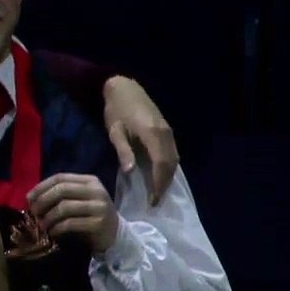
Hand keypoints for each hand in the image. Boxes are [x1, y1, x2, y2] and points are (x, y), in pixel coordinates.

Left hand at [27, 173, 119, 254]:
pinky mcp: (98, 223)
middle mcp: (96, 191)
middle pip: (61, 190)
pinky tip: (53, 233)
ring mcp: (99, 207)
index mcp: (90, 181)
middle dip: (43, 201)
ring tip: (42, 225)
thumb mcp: (78, 200)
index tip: (28, 198)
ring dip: (48, 217)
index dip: (41, 187)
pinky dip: (57, 228)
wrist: (115, 235)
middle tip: (34, 213)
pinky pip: (70, 223)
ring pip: (64, 207)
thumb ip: (60, 195)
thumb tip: (31, 197)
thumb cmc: (90, 216)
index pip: (60, 178)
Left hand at [103, 76, 178, 204]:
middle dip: (164, 184)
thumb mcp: (115, 131)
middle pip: (171, 164)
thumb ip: (123, 151)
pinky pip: (172, 153)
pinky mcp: (167, 131)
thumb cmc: (116, 110)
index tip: (152, 200)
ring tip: (157, 192)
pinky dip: (168, 167)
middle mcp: (165, 134)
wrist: (125, 88)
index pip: (161, 164)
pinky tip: (159, 176)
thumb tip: (129, 172)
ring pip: (174, 159)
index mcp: (153, 134)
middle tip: (155, 201)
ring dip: (168, 177)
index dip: (158, 184)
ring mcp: (168, 132)